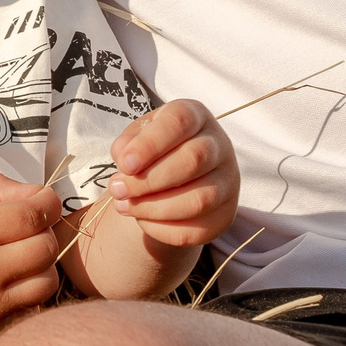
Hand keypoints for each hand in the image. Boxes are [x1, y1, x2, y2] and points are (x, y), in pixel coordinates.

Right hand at [0, 174, 61, 345]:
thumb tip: (36, 194)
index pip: (33, 214)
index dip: (47, 202)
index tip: (43, 201)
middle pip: (46, 248)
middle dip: (44, 232)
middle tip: (26, 230)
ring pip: (45, 283)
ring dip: (40, 267)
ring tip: (17, 260)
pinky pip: (27, 311)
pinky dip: (25, 295)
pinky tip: (3, 286)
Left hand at [110, 99, 240, 247]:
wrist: (173, 180)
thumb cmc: (152, 151)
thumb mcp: (136, 138)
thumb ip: (127, 145)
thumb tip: (125, 158)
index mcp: (196, 116)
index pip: (180, 121)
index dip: (150, 144)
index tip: (124, 164)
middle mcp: (219, 146)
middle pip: (193, 160)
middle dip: (149, 180)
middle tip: (117, 189)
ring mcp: (228, 182)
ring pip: (199, 199)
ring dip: (154, 207)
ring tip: (124, 206)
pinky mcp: (225, 215)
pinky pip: (198, 229)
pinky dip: (164, 229)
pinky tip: (142, 221)